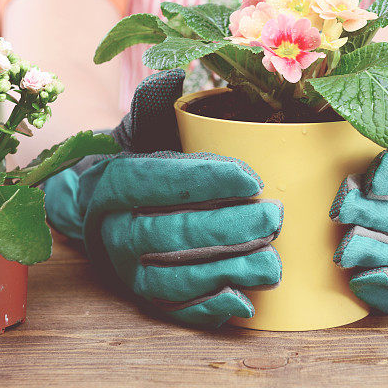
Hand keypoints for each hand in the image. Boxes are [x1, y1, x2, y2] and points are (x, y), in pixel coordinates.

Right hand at [43, 70, 281, 326]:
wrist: (112, 211)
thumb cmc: (146, 165)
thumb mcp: (145, 128)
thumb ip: (158, 103)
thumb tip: (174, 74)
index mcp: (113, 184)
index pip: (153, 181)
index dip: (203, 180)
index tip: (252, 176)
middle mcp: (114, 231)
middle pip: (167, 235)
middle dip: (225, 228)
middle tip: (274, 217)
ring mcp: (128, 270)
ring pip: (172, 280)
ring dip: (225, 271)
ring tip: (273, 261)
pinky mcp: (145, 298)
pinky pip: (174, 312)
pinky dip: (208, 311)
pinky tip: (245, 301)